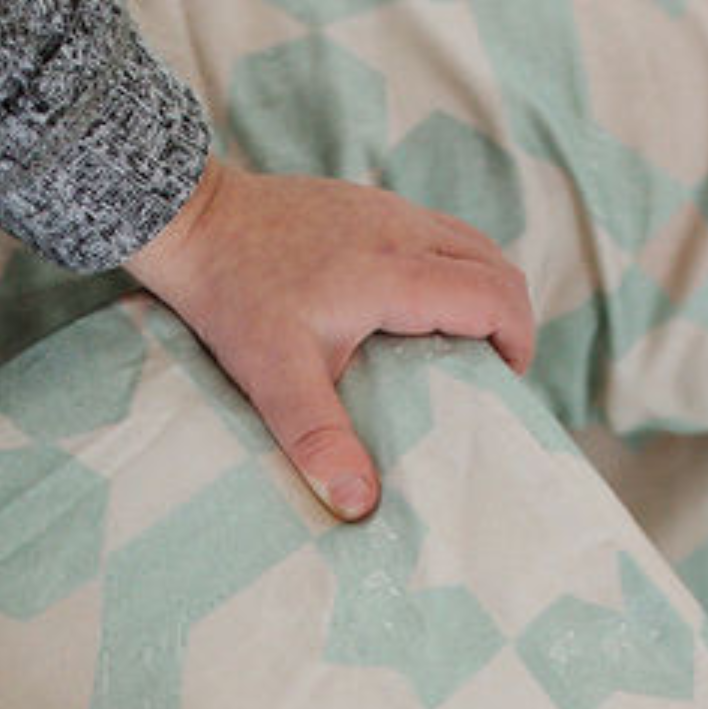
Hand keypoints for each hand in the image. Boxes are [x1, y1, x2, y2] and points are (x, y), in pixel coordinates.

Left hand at [125, 156, 535, 521]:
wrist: (191, 220)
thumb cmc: (232, 295)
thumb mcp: (274, 376)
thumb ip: (319, 438)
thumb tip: (361, 505)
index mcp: (396, 271)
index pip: (494, 297)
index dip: (516, 341)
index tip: (505, 385)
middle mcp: (402, 228)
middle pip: (495, 263)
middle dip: (509, 318)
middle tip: (489, 373)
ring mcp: (383, 208)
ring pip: (468, 242)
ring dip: (480, 290)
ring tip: (458, 345)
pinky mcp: (362, 203)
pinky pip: (432, 232)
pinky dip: (447, 270)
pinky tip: (410, 311)